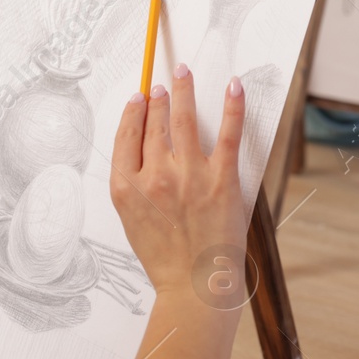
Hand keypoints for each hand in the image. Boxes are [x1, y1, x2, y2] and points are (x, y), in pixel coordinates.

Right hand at [110, 64, 248, 298]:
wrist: (194, 286)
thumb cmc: (164, 257)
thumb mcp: (130, 220)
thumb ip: (131, 183)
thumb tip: (140, 148)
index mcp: (127, 187)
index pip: (126, 134)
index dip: (133, 110)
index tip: (139, 96)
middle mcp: (155, 177)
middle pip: (153, 123)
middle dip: (158, 97)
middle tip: (162, 83)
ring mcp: (190, 175)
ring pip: (184, 119)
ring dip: (184, 90)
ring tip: (184, 72)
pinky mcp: (222, 179)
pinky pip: (229, 133)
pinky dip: (232, 106)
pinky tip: (233, 86)